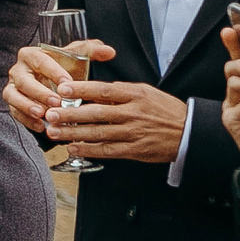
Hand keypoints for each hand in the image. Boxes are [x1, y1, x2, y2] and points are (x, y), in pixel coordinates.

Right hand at [4, 41, 114, 135]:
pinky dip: (26, 120)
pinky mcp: (12, 103)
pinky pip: (14, 112)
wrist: (51, 80)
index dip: (53, 71)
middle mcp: (18, 70)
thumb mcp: (77, 57)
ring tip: (43, 114)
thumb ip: (91, 51)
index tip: (68, 82)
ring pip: (12, 96)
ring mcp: (13, 87)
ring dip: (27, 106)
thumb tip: (109, 51)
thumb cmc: (64, 66)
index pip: (40, 61)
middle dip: (39, 92)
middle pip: (24, 80)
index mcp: (31, 55)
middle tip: (56, 102)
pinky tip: (41, 126)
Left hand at [44, 78, 190, 163]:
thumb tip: (92, 92)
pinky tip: (73, 148)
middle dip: (70, 114)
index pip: (104, 90)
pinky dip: (89, 150)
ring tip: (54, 132)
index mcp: (135, 94)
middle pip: (96, 113)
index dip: (81, 89)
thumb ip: (120, 92)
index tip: (62, 89)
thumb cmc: (164, 110)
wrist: (188, 132)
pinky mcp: (134, 150)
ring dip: (73, 134)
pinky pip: (107, 150)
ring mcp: (133, 132)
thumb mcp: (145, 93)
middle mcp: (133, 113)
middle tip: (50, 114)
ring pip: (98, 133)